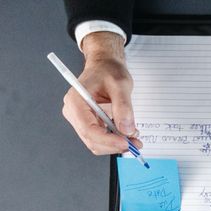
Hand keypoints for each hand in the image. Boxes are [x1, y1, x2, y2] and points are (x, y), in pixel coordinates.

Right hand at [61, 32, 136, 155]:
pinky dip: (114, 140)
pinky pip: (100, 138)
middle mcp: (73, 112)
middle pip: (92, 139)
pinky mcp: (88, 123)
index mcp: (76, 101)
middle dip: (115, 144)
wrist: (104, 66)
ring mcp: (79, 119)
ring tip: (133, 137)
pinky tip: (126, 134)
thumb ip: (123, 107)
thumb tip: (127, 129)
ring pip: (96, 143)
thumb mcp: (120, 84)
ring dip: (115, 144)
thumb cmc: (108, 70)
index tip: (126, 142)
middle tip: (136, 142)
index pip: (88, 129)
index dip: (108, 140)